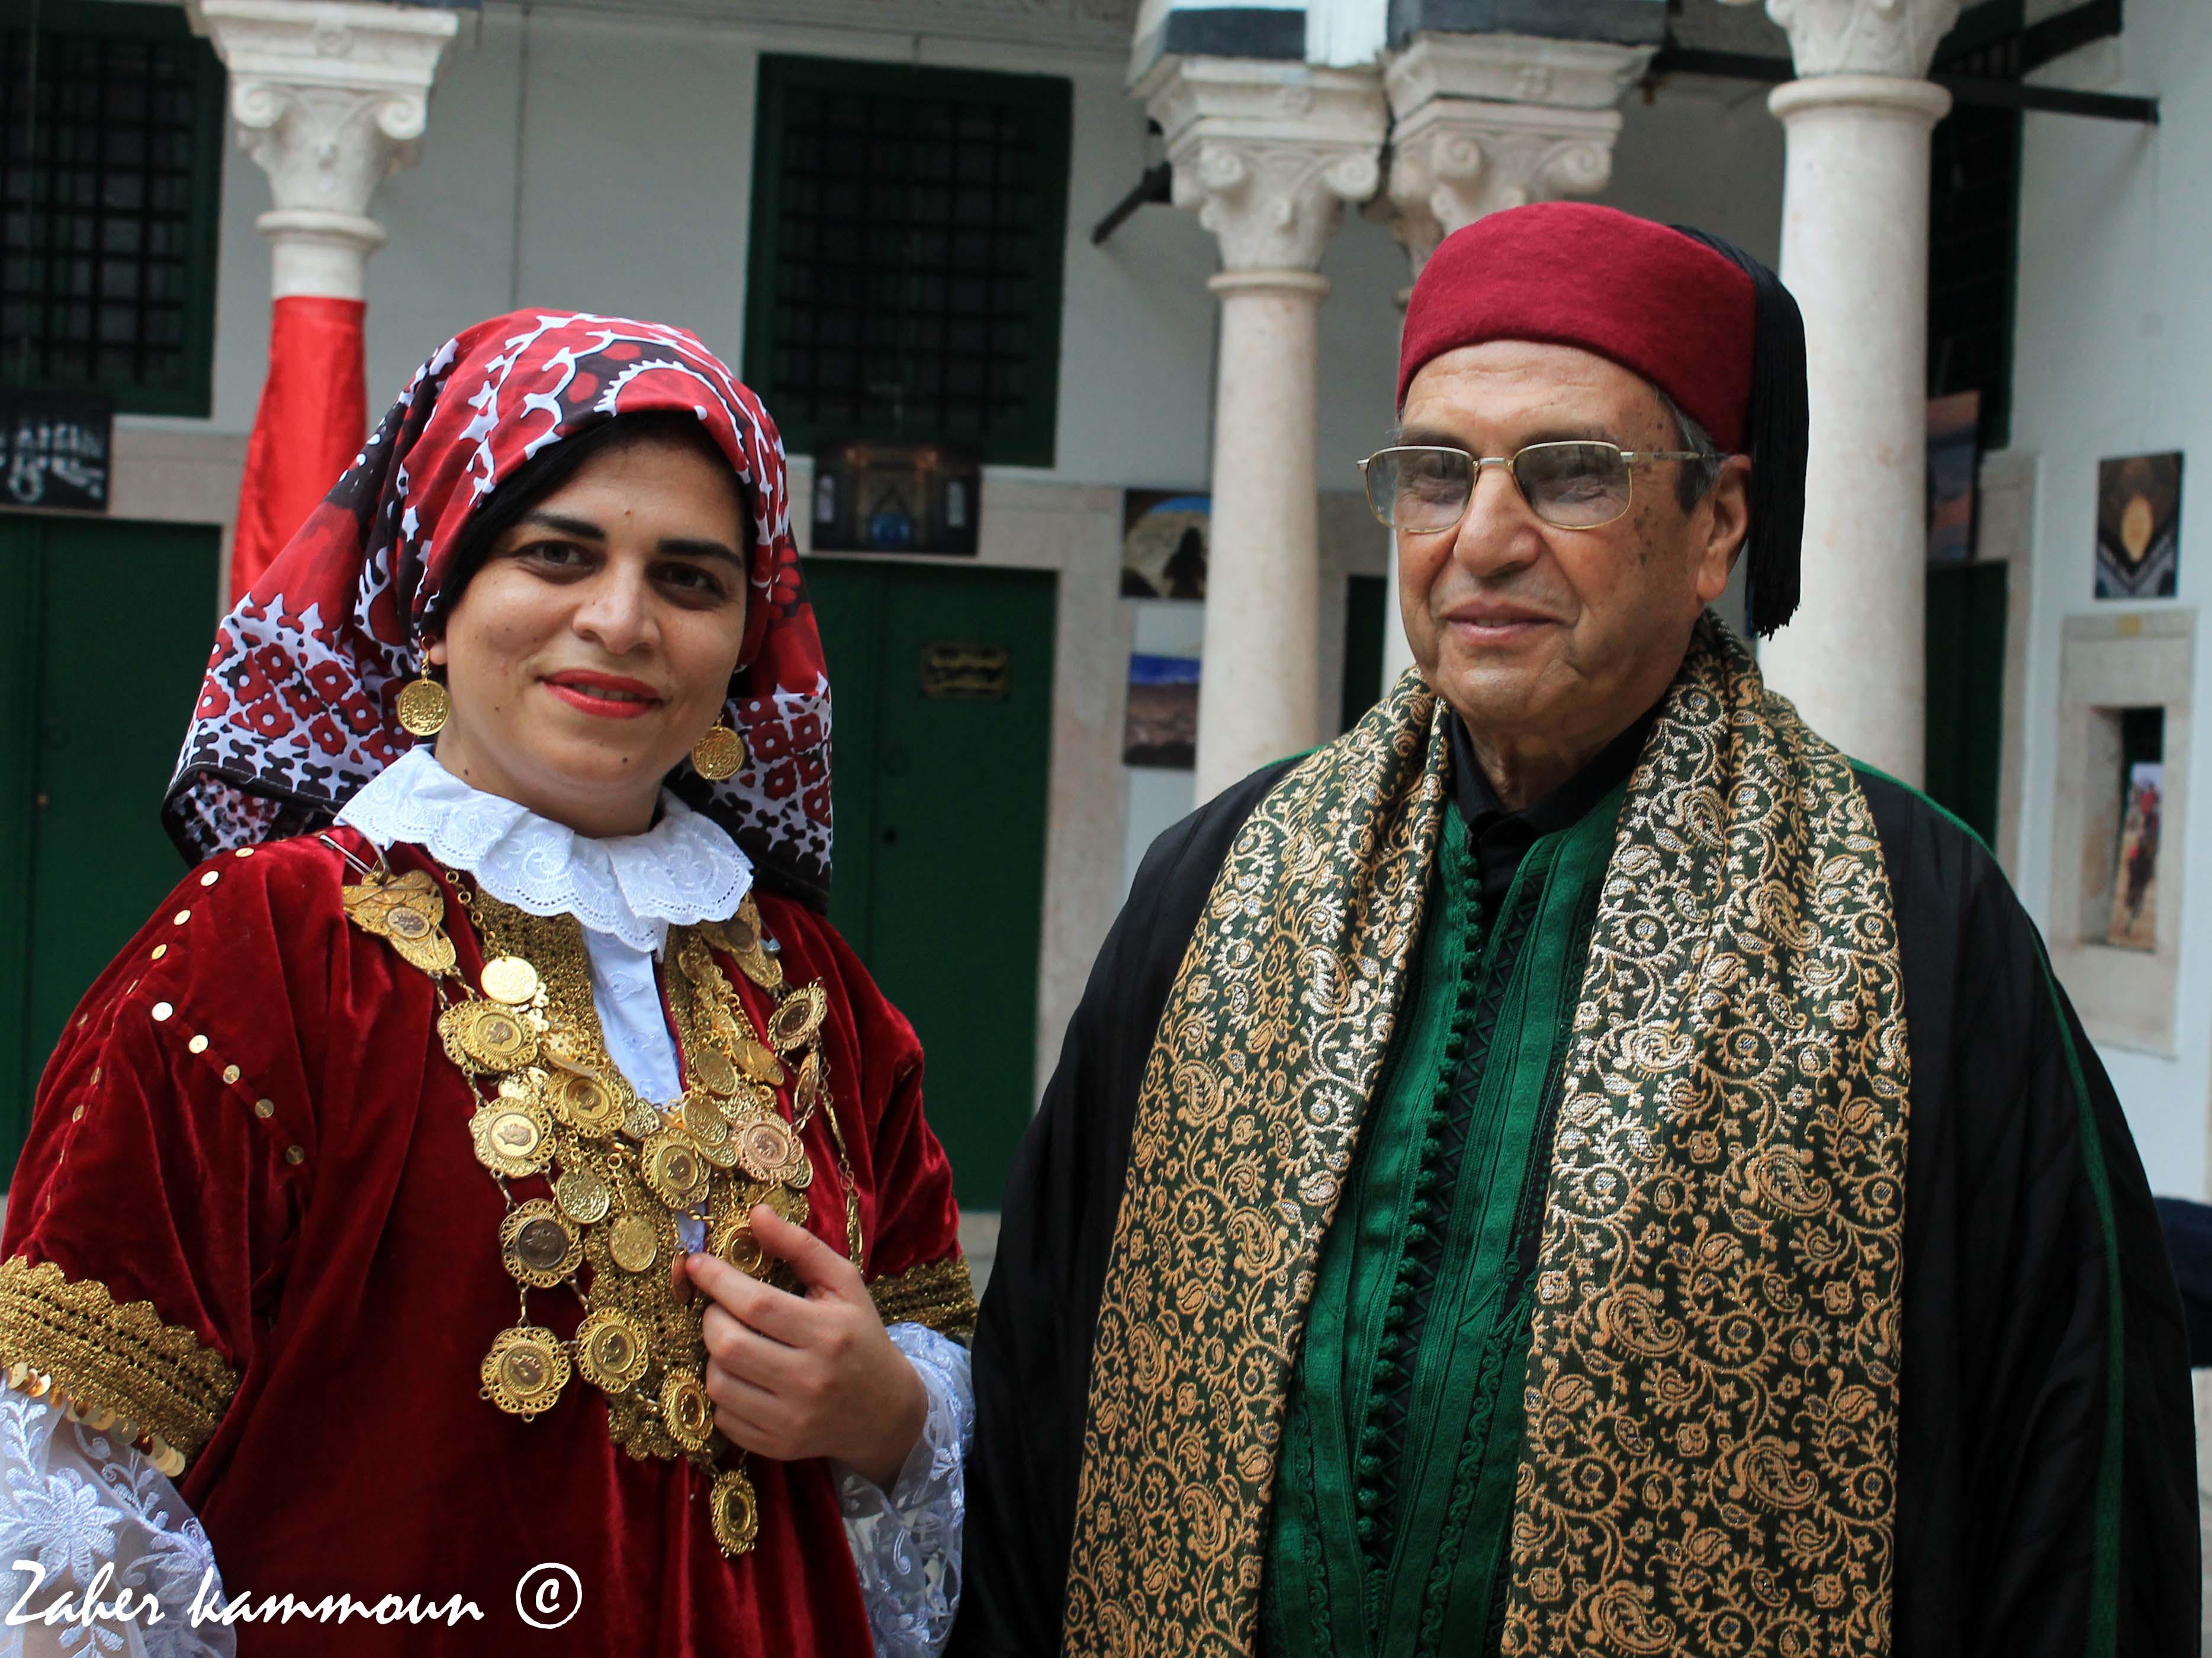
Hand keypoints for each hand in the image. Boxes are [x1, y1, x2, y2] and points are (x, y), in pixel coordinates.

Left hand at [685, 1205, 925, 1490]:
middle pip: (730, 1345)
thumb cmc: (859, 1335)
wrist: (885, 1411)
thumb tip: (756, 1214)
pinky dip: (723, 1391)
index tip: (696, 1263)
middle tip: (721, 1307)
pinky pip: (724, 1417)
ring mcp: (792, 1419)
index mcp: (828, 1332)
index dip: (718, 1281)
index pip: (758, 1304)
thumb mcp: (843, 1284)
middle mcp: (810, 1379)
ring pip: (719, 1382)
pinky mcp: (778, 1446)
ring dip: (715, 1355)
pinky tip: (743, 1376)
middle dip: (712, 1318)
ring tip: (733, 1340)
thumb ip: (800, 1246)